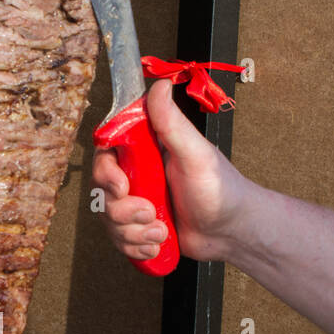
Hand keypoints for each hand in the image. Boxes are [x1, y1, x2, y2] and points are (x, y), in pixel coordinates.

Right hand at [92, 79, 252, 263]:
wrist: (231, 232)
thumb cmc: (220, 188)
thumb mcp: (195, 154)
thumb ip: (172, 123)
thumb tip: (158, 86)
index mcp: (146, 150)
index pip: (106, 153)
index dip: (105, 172)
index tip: (122, 186)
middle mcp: (138, 174)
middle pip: (102, 191)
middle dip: (122, 211)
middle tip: (151, 213)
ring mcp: (137, 202)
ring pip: (109, 219)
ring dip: (133, 232)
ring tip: (161, 232)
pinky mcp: (140, 227)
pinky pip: (119, 240)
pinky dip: (137, 247)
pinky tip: (158, 243)